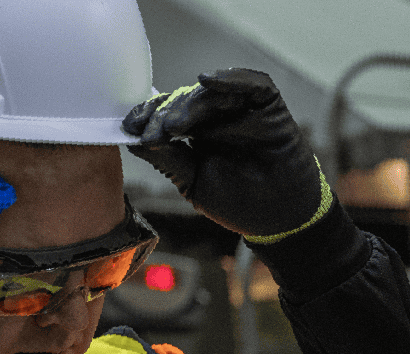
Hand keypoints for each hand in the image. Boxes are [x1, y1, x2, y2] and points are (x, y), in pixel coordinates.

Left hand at [122, 68, 331, 241]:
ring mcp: (243, 110)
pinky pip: (253, 84)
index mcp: (197, 133)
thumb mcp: (193, 182)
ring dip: (189, 104)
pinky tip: (207, 80)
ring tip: (174, 125)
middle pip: (186, 100)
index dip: (148, 116)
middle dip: (165, 113)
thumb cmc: (238, 201)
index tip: (130, 126)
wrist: (279, 218)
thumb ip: (168, 160)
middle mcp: (217, 117)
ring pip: (211, 93)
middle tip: (153, 132)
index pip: (168, 114)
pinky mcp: (269, 107)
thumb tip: (133, 141)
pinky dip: (231, 79)